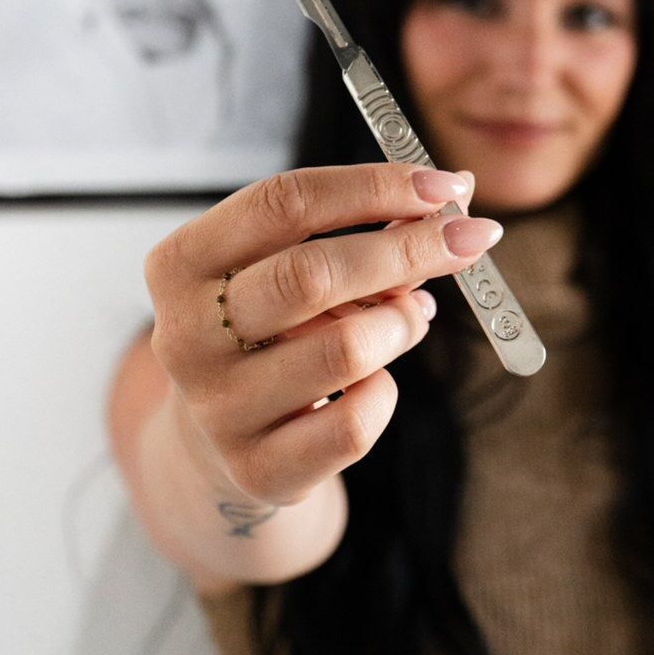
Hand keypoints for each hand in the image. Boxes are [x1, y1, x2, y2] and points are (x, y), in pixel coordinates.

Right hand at [143, 164, 500, 507]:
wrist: (221, 439)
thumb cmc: (270, 329)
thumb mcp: (290, 266)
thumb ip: (366, 227)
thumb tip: (457, 192)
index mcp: (182, 264)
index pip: (282, 203)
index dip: (372, 186)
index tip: (443, 185)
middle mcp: (187, 336)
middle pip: (311, 274)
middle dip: (409, 249)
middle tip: (472, 237)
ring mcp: (219, 409)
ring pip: (344, 350)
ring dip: (402, 322)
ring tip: (413, 315)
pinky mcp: (259, 469)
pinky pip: (356, 422)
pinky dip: (387, 390)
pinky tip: (377, 380)